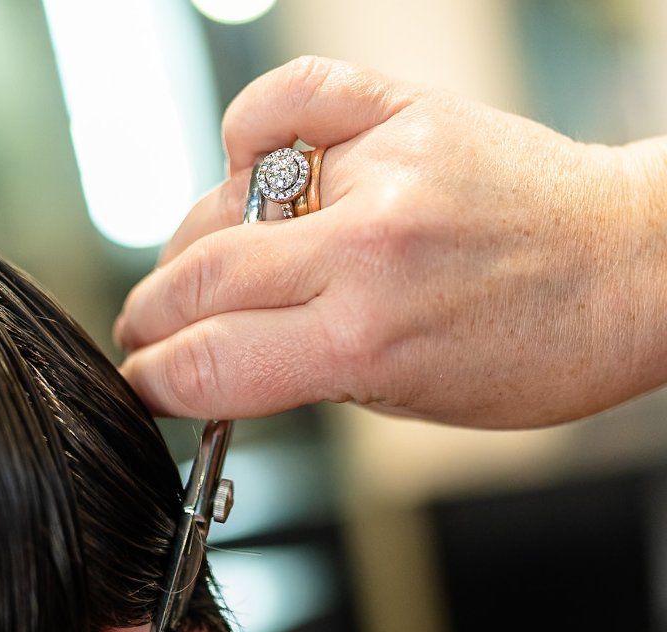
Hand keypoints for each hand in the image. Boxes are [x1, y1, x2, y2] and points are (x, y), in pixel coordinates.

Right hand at [114, 57, 666, 429]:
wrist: (628, 268)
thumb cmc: (538, 351)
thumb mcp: (412, 404)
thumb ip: (311, 376)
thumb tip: (228, 356)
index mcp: (364, 342)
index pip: (208, 364)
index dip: (154, 382)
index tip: (142, 385)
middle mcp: (362, 249)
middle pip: (197, 278)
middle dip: (152, 318)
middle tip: (145, 331)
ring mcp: (379, 168)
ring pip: (224, 198)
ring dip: (189, 246)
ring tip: (195, 272)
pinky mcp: (401, 110)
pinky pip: (284, 99)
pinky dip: (247, 134)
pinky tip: (245, 169)